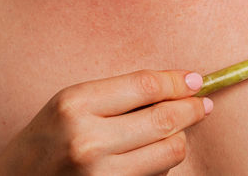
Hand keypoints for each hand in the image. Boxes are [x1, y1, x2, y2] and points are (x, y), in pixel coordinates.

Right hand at [0, 69, 212, 175]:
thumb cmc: (45, 140)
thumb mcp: (71, 104)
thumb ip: (119, 95)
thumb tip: (172, 88)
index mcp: (75, 103)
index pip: (145, 86)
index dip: (176, 82)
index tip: (194, 80)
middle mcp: (87, 139)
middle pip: (164, 119)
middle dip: (191, 109)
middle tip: (202, 104)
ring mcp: (100, 173)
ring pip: (169, 150)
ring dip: (178, 138)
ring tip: (171, 131)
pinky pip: (158, 175)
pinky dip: (163, 161)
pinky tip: (151, 154)